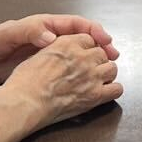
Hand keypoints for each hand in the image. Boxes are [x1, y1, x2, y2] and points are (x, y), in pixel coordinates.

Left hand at [0, 14, 119, 83]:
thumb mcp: (9, 33)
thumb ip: (30, 32)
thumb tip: (52, 37)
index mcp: (45, 26)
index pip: (76, 24)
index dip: (93, 30)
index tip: (106, 39)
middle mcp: (49, 38)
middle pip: (82, 38)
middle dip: (100, 45)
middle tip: (114, 56)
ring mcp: (47, 55)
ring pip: (77, 55)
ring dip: (93, 61)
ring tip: (107, 69)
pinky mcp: (42, 69)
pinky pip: (66, 69)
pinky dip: (79, 74)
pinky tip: (87, 84)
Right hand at [0, 34, 122, 141]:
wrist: (26, 101)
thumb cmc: (24, 81)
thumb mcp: (38, 55)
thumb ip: (56, 51)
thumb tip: (60, 55)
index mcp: (68, 43)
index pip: (89, 39)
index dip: (86, 48)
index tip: (83, 56)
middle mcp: (83, 56)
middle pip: (101, 53)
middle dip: (97, 61)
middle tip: (88, 70)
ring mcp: (92, 76)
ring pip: (112, 68)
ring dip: (106, 73)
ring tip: (97, 81)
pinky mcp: (96, 95)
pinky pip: (117, 89)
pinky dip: (112, 90)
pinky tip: (104, 92)